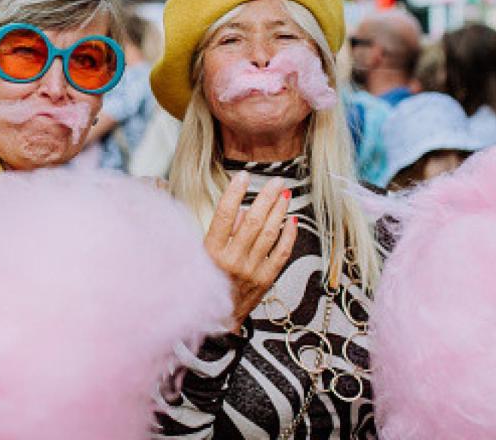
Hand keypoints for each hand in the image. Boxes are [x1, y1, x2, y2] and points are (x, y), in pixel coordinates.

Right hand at [204, 171, 296, 332]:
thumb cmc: (206, 280)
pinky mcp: (265, 280)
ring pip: (269, 234)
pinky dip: (288, 236)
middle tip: (276, 181)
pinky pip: (281, 254)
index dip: (235, 193)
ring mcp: (251, 271)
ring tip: (285, 194)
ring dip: (279, 211)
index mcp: (211, 252)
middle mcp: (232, 260)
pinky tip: (292, 221)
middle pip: (253, 221)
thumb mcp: (202, 255)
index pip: (224, 215)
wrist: (217, 319)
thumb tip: (243, 211)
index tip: (243, 176)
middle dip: (266, 198)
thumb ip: (223, 232)